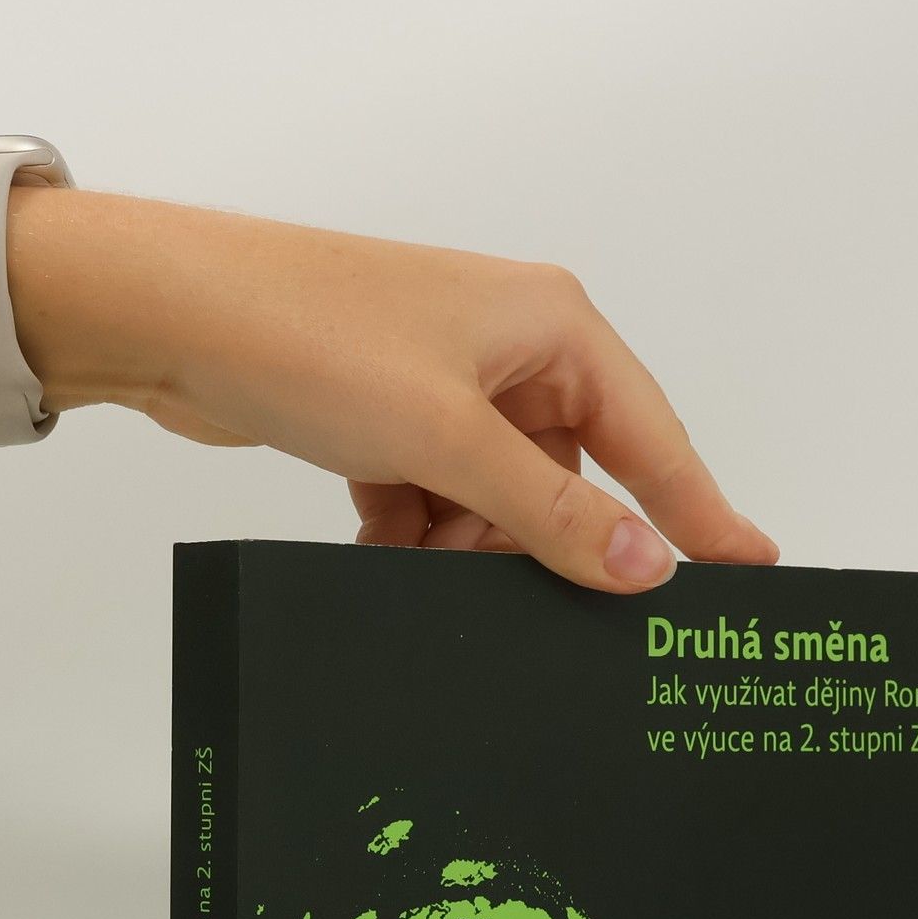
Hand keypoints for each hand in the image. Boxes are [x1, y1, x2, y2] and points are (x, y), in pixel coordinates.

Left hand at [54, 195, 779, 593]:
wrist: (166, 317)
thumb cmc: (308, 338)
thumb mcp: (449, 438)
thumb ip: (553, 513)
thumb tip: (646, 568)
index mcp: (551, 326)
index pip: (655, 437)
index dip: (701, 511)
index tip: (751, 570)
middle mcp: (509, 349)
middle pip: (570, 480)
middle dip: (536, 543)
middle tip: (522, 602)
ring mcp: (445, 384)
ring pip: (497, 499)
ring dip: (464, 543)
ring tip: (418, 554)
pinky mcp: (388, 419)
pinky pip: (435, 498)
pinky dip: (415, 532)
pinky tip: (382, 545)